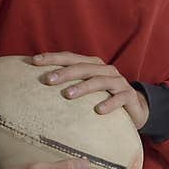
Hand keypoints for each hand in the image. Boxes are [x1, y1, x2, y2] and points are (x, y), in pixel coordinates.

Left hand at [31, 51, 149, 129]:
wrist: (135, 108)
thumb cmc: (103, 97)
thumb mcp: (86, 89)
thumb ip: (68, 84)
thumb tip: (36, 86)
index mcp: (92, 65)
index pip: (70, 58)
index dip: (53, 58)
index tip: (33, 61)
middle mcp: (105, 70)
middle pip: (83, 67)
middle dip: (65, 72)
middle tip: (48, 80)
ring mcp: (118, 82)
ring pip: (100, 81)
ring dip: (83, 87)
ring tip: (68, 95)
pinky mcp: (129, 96)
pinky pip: (120, 98)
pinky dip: (110, 103)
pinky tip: (98, 110)